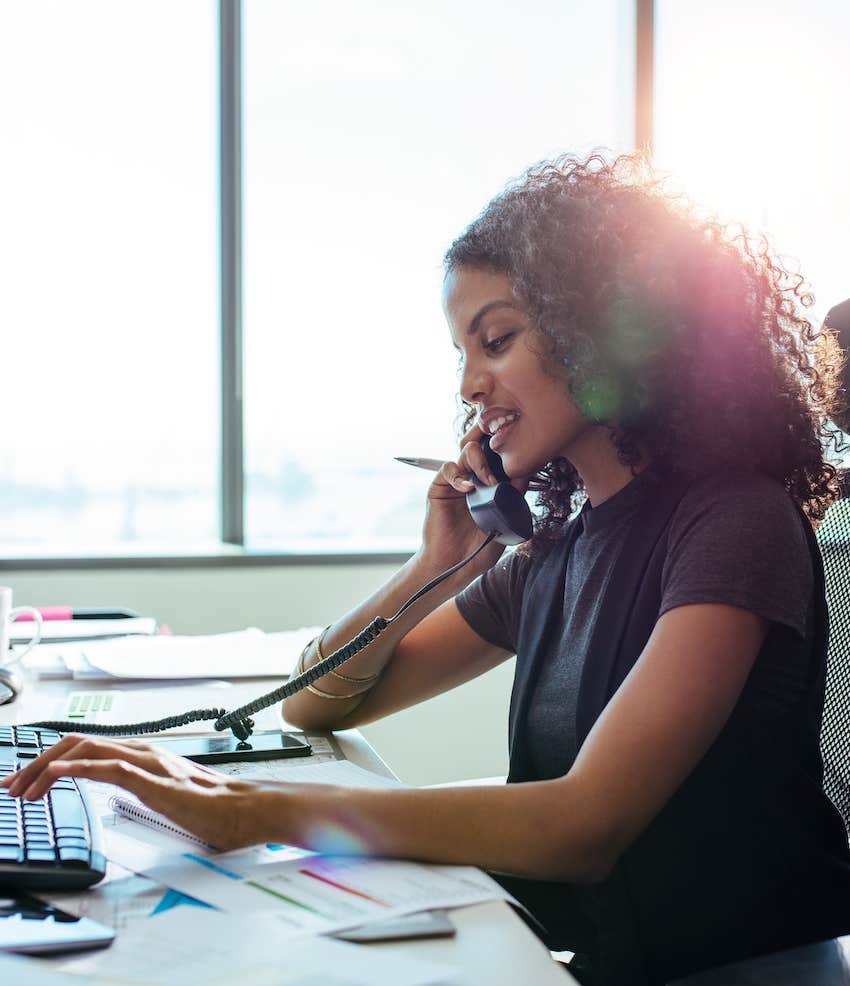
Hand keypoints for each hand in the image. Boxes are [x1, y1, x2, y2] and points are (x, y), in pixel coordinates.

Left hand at [0, 734, 271, 850]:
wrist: (247, 810)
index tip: (24, 782)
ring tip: (24, 787)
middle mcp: (143, 752)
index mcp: (144, 756)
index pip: (87, 748)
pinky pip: (111, 768)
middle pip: (79, 744)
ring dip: (48, 768)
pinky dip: (79, 768)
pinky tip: (57, 775)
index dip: (50, 761)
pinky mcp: (155, 782)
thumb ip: (142, 789)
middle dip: (37, 763)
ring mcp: (149, 763)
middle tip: (12, 786)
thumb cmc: (215, 808)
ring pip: (89, 750)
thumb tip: (119, 796)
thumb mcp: (165, 796)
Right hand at [419, 422, 529, 577]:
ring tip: (488, 481)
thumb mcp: (504, 524)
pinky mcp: (439, 488)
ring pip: (467, 450)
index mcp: (491, 486)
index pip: (500, 457)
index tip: (522, 456)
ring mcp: (456, 482)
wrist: (453, 566)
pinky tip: (468, 489)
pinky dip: (458, 475)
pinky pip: (448, 469)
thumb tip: (525, 476)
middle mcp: (473, 479)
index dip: (509, 452)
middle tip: (504, 454)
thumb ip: (513, 500)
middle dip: (493, 442)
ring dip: (480, 461)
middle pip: (483, 445)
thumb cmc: (478, 551)